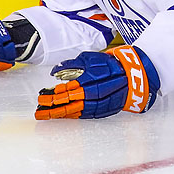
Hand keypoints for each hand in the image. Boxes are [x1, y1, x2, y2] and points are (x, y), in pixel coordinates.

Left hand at [35, 45, 159, 119]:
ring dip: (60, 114)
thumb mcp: (91, 57)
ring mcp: (100, 103)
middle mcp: (94, 92)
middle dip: (53, 106)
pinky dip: (73, 116)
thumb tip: (56, 71)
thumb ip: (73, 64)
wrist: (134, 75)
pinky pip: (86, 115)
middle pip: (69, 102)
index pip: (66, 89)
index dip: (53, 94)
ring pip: (76, 111)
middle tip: (40, 109)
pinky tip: (64, 116)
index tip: (42, 96)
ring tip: (47, 115)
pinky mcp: (105, 110)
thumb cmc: (111, 65)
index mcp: (90, 78)